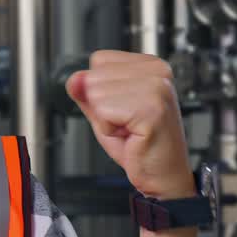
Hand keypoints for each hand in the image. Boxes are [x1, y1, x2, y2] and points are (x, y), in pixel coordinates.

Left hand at [66, 50, 194, 199]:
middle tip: (128, 123)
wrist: (163, 176)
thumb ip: (86, 92)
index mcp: (150, 65)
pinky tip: (132, 135)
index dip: (101, 89)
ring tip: (131, 129)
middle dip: (102, 106)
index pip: (99, 60)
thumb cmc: (139, 145)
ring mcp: (157, 88)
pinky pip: (104, 111)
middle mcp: (157, 72)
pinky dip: (110, 129)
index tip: (124, 108)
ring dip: (106, 119)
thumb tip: (74, 79)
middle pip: (94, 76)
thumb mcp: (104, 112)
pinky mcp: (152, 108)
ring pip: (96, 93)